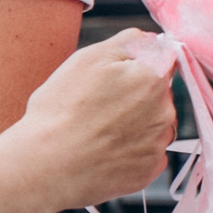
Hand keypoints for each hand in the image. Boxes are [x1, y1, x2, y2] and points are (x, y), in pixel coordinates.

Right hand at [21, 30, 178, 207]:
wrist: (46, 166)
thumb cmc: (61, 110)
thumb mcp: (87, 58)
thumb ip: (128, 41)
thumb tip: (151, 40)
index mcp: (153, 77)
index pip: (162, 60)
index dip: (136, 65)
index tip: (114, 78)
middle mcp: (165, 110)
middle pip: (159, 93)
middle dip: (136, 95)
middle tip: (99, 105)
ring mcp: (158, 144)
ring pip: (154, 124)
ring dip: (136, 123)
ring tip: (99, 130)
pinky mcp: (148, 172)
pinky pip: (147, 153)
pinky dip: (131, 150)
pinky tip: (105, 150)